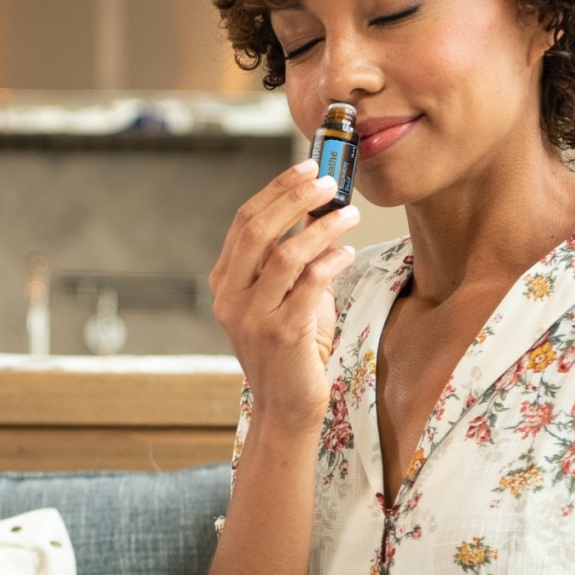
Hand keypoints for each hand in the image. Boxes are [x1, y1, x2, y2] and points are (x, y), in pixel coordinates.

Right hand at [207, 163, 361, 432]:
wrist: (287, 406)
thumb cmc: (292, 348)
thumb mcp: (284, 297)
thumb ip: (292, 259)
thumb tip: (320, 208)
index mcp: (224, 282)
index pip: (244, 221)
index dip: (276, 190)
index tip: (307, 168)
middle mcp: (230, 297)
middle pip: (258, 229)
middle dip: (295, 198)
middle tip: (328, 180)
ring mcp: (251, 317)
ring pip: (284, 254)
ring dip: (321, 227)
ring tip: (349, 214)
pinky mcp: (280, 335)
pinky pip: (309, 285)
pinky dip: (331, 262)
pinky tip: (347, 252)